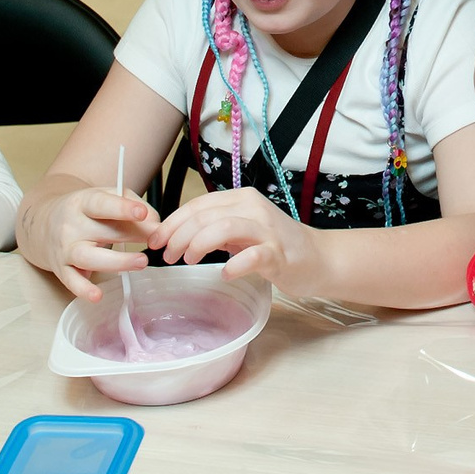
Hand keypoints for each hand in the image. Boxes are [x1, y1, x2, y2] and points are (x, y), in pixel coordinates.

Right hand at [35, 186, 162, 300]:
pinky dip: (83, 289)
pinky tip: (97, 295)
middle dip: (132, 235)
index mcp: (83, 202)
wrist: (44, 224)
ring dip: (116, 262)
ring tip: (141, 262)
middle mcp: (72, 225)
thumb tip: (154, 222)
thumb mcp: (105, 196)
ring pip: (88, 257)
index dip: (122, 208)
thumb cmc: (84, 211)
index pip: (102, 204)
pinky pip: (71, 281)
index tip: (141, 213)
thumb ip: (131, 204)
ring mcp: (66, 248)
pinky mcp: (62, 269)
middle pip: (102, 231)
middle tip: (156, 240)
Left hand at [152, 188, 311, 286]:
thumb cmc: (275, 245)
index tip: (155, 241)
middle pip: (205, 215)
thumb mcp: (242, 230)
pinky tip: (224, 274)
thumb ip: (215, 228)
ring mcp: (267, 231)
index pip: (198, 204)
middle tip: (167, 256)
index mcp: (241, 198)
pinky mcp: (279, 254)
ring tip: (187, 261)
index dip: (172, 222)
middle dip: (178, 235)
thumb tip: (176, 235)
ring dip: (198, 244)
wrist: (318, 258)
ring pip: (224, 227)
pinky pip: (253, 256)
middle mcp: (253, 208)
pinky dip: (235, 265)